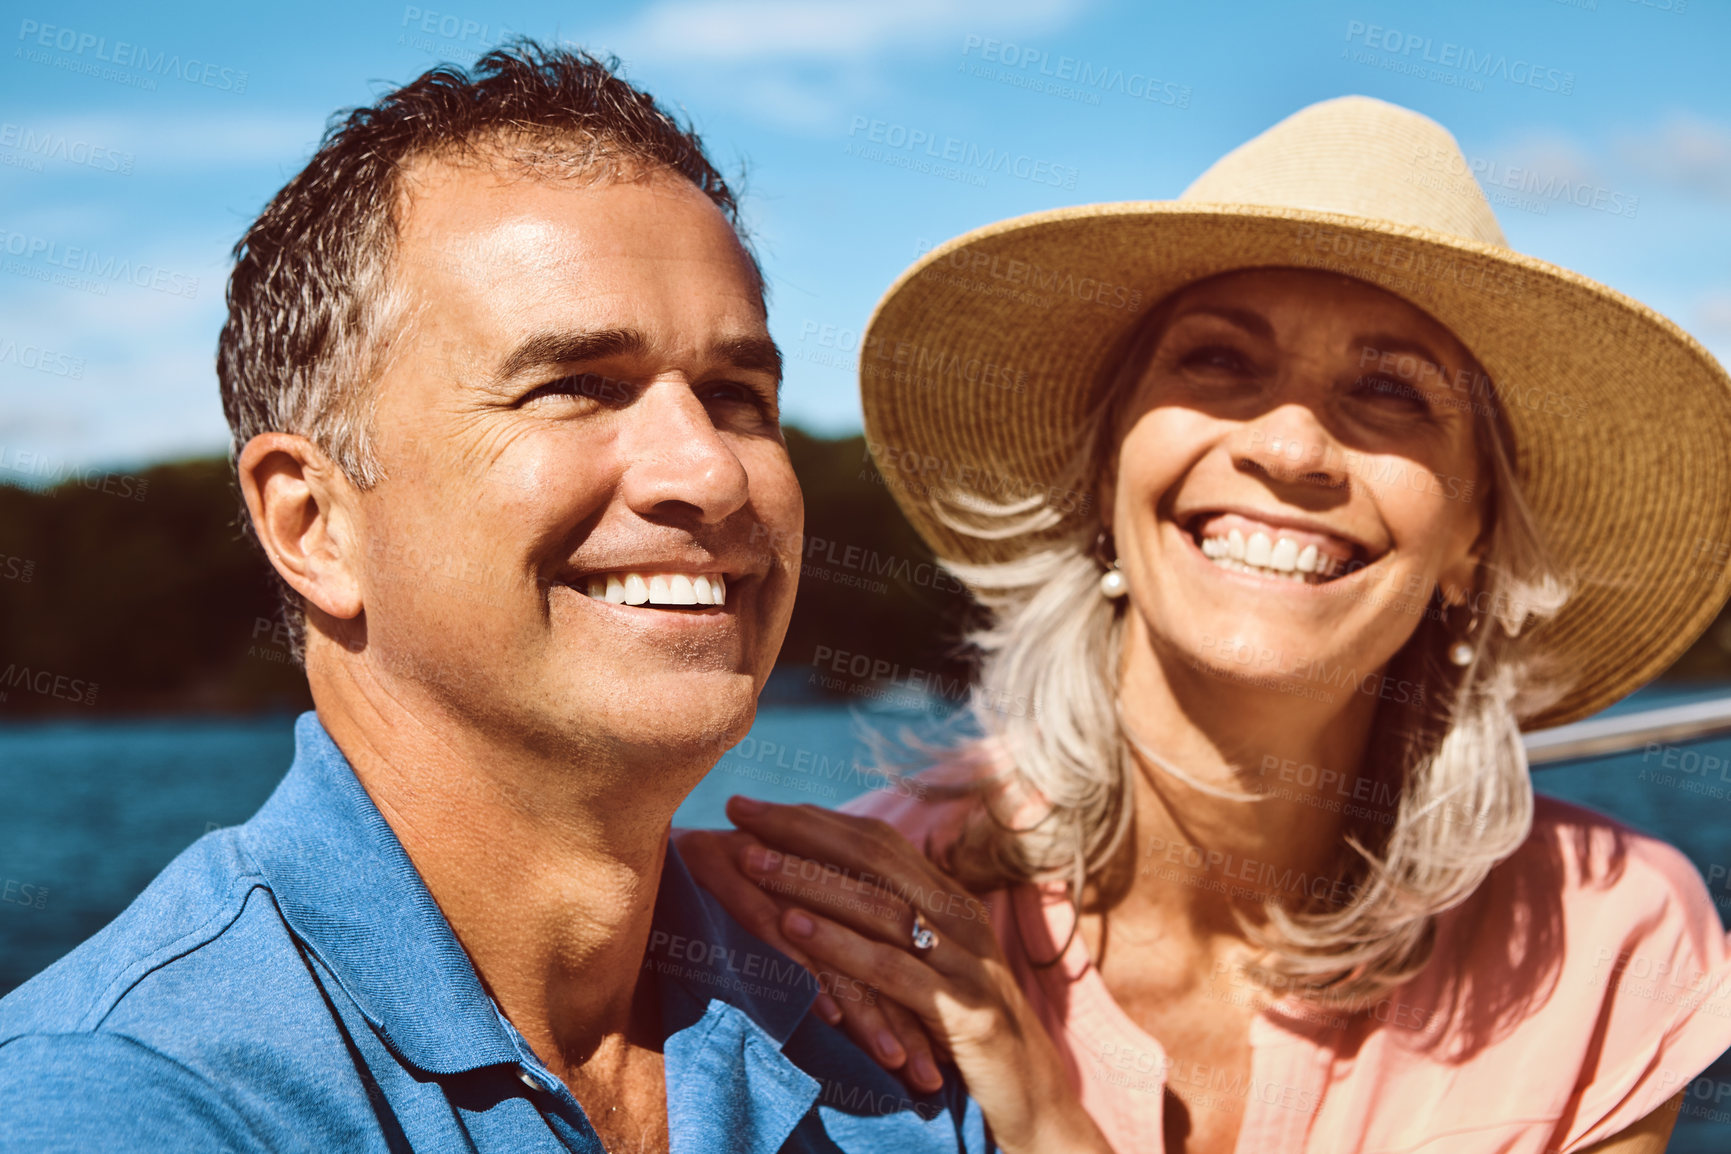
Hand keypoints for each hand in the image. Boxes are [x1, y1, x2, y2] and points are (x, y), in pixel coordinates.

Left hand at [725, 797, 1112, 1153]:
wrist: (1034, 1098)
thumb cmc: (964, 1031)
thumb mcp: (930, 967)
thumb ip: (891, 928)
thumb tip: (823, 890)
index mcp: (948, 900)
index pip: (877, 840)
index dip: (814, 819)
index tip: (753, 806)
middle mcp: (959, 917)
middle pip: (874, 856)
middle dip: (801, 830)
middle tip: (739, 812)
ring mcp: (965, 961)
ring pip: (879, 905)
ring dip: (809, 879)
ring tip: (753, 863)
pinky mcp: (963, 1010)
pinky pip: (891, 970)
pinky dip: (839, 945)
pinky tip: (792, 928)